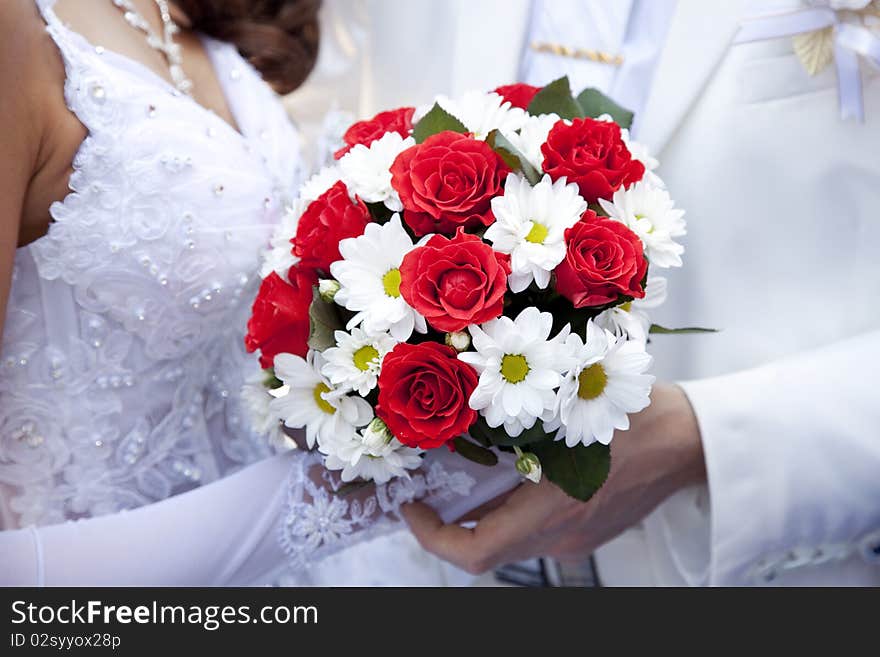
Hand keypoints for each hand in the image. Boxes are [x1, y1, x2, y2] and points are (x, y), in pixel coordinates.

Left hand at [400, 383, 705, 573]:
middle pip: (487, 550)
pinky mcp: (586, 531)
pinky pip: (533, 532)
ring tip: (462, 476)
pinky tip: (507, 475)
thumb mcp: (563, 411)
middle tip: (429, 487)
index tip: (413, 506)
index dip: (431, 536)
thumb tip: (459, 424)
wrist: (691, 440)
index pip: (475, 552)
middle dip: (449, 523)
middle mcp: (560, 535)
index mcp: (552, 509)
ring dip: (478, 517)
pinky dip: (507, 512)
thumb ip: (515, 425)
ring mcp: (576, 539)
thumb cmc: (635, 416)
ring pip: (509, 542)